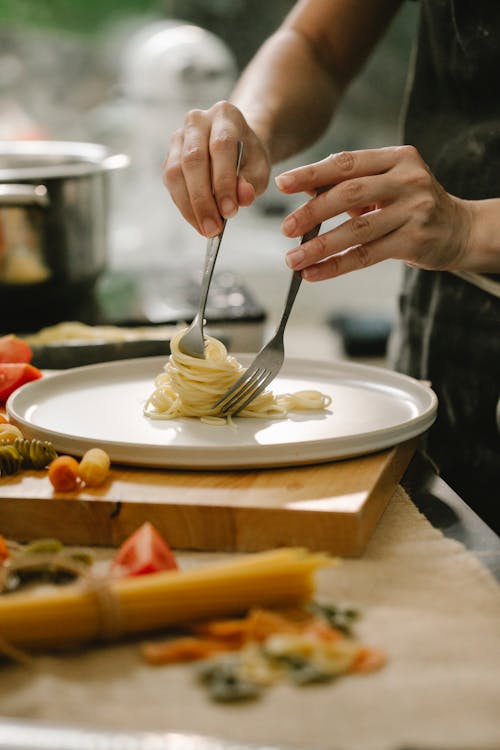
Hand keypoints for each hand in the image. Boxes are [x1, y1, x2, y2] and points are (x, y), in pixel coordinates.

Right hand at [163, 101, 270, 235]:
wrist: (236, 146)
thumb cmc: (248, 157)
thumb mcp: (259, 168)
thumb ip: (252, 182)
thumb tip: (242, 197)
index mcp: (225, 115)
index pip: (221, 146)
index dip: (224, 181)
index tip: (230, 212)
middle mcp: (197, 121)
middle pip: (193, 160)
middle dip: (203, 199)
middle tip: (213, 228)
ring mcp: (179, 137)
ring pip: (175, 173)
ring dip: (190, 206)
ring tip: (206, 229)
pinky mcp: (169, 156)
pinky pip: (171, 183)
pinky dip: (184, 206)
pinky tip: (197, 221)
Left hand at [275, 146, 472, 280]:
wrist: (460, 230)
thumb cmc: (412, 205)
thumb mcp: (387, 184)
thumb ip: (350, 184)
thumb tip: (304, 189)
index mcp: (397, 158)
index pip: (346, 162)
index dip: (312, 173)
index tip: (282, 184)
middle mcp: (407, 180)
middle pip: (349, 194)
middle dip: (312, 212)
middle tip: (286, 227)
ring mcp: (413, 211)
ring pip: (356, 230)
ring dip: (320, 246)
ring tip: (293, 259)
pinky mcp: (414, 240)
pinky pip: (366, 255)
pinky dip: (336, 266)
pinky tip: (315, 273)